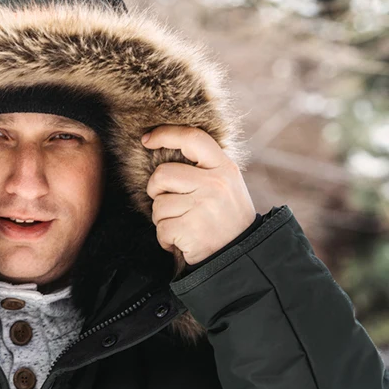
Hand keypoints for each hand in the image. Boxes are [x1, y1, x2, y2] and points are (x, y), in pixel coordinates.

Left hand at [142, 125, 255, 265]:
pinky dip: (165, 238)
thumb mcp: (227, 184)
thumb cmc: (227, 217)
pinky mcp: (191, 229)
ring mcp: (203, 206)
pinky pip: (161, 228)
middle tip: (168, 202)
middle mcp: (215, 184)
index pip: (192, 138)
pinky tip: (181, 241)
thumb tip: (165, 151)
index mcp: (224, 167)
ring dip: (163, 219)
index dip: (165, 134)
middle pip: (162, 174)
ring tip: (182, 225)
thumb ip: (204, 168)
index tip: (146, 139)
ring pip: (158, 204)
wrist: (242, 254)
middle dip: (156, 190)